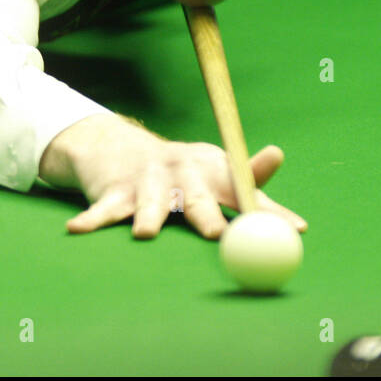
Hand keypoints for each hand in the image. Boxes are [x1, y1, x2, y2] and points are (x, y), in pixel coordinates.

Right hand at [38, 113, 307, 238]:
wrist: (121, 147)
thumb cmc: (181, 172)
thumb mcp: (219, 175)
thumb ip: (256, 199)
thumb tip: (302, 226)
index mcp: (212, 171)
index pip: (246, 192)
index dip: (270, 211)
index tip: (295, 228)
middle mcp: (181, 173)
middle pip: (196, 197)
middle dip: (206, 215)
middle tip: (216, 233)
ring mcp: (146, 181)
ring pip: (149, 204)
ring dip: (147, 217)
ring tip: (144, 232)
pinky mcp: (114, 191)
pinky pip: (102, 210)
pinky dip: (91, 220)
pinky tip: (78, 229)